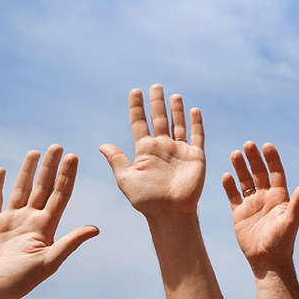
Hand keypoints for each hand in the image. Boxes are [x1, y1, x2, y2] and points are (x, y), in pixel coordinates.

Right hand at [0, 144, 98, 298]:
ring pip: (20, 189)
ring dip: (27, 171)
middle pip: (42, 187)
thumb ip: (69, 244)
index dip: (67, 176)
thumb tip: (95, 229)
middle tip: (57, 146)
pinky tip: (2, 170)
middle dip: (50, 167)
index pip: (60, 196)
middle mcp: (29, 220)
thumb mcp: (47, 263)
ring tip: (35, 152)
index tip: (74, 157)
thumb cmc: (19, 283)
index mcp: (45, 228)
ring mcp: (9, 221)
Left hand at [100, 84, 205, 218]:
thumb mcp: (125, 179)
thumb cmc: (146, 200)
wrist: (170, 213)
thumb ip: (116, 160)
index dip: (137, 107)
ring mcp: (179, 151)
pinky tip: (194, 110)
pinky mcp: (195, 156)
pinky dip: (196, 123)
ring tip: (173, 95)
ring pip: (177, 124)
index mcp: (145, 151)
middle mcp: (162, 147)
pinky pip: (196, 135)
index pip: (139, 123)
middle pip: (159, 119)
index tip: (135, 91)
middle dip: (156, 102)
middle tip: (155, 86)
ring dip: (175, 109)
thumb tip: (102, 145)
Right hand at [223, 141, 298, 271]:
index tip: (266, 145)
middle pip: (259, 172)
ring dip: (240, 168)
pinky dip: (229, 186)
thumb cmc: (283, 241)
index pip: (276, 172)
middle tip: (248, 144)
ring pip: (245, 181)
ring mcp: (252, 204)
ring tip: (235, 153)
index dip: (272, 159)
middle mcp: (266, 197)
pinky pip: (233, 196)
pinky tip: (225, 175)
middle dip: (254, 158)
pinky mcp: (239, 213)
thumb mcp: (291, 219)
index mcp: (280, 196)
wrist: (267, 260)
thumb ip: (298, 200)